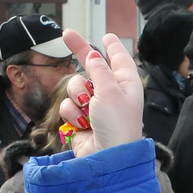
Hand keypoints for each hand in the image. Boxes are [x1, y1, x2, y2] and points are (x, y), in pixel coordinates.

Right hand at [61, 30, 142, 154]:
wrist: (106, 158)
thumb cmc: (116, 124)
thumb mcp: (110, 91)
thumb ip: (99, 71)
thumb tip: (95, 55)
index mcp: (126, 84)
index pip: (120, 60)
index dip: (113, 47)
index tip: (107, 35)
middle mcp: (112, 93)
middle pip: (93, 67)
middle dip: (81, 53)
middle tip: (66, 34)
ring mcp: (95, 106)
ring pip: (75, 86)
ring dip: (77, 96)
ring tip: (88, 111)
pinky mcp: (80, 119)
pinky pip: (68, 105)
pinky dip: (72, 114)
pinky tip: (82, 125)